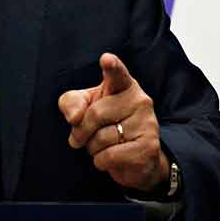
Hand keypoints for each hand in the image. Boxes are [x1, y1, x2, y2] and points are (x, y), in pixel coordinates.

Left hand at [57, 52, 169, 192]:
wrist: (135, 157)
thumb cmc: (106, 124)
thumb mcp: (84, 107)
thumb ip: (71, 102)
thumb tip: (75, 117)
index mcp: (124, 85)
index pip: (117, 73)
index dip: (111, 66)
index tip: (106, 59)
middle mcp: (140, 100)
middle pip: (95, 114)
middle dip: (81, 131)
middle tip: (82, 137)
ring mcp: (147, 123)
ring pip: (102, 138)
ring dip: (93, 148)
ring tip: (103, 146)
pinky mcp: (148, 147)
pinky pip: (109, 156)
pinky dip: (101, 161)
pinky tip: (110, 158)